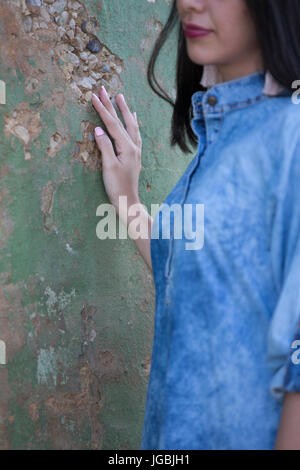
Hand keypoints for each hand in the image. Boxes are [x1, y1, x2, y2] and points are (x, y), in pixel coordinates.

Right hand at [92, 87, 141, 211]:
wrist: (128, 202)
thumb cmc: (117, 187)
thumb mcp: (108, 167)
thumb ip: (104, 146)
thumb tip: (98, 129)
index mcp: (127, 147)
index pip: (111, 124)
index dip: (102, 109)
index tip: (94, 96)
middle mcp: (134, 146)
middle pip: (122, 121)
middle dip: (113, 105)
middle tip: (105, 89)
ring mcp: (136, 151)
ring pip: (131, 125)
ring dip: (125, 110)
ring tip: (120, 97)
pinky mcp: (134, 156)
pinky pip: (135, 133)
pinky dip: (132, 123)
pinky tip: (133, 118)